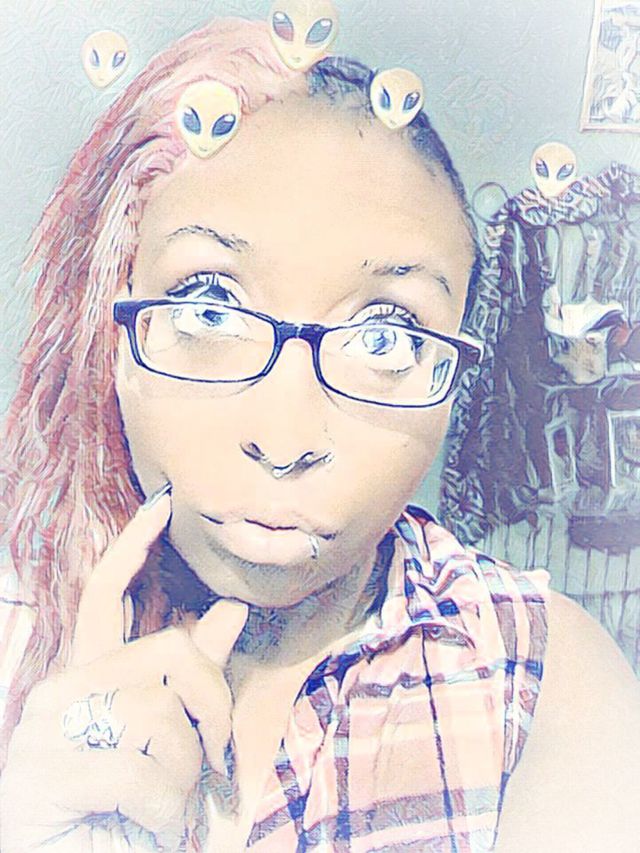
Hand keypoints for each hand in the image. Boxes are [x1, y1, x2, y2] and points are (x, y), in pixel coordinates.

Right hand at [0, 491, 247, 851]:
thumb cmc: (128, 809)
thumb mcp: (168, 735)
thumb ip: (195, 674)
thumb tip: (233, 607)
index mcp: (86, 679)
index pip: (106, 596)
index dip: (134, 547)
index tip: (162, 507)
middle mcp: (57, 693)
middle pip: (168, 651)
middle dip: (213, 705)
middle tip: (214, 758)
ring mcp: (41, 734)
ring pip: (161, 711)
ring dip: (187, 770)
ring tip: (168, 804)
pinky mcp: (39, 779)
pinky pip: (139, 772)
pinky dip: (165, 810)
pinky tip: (147, 825)